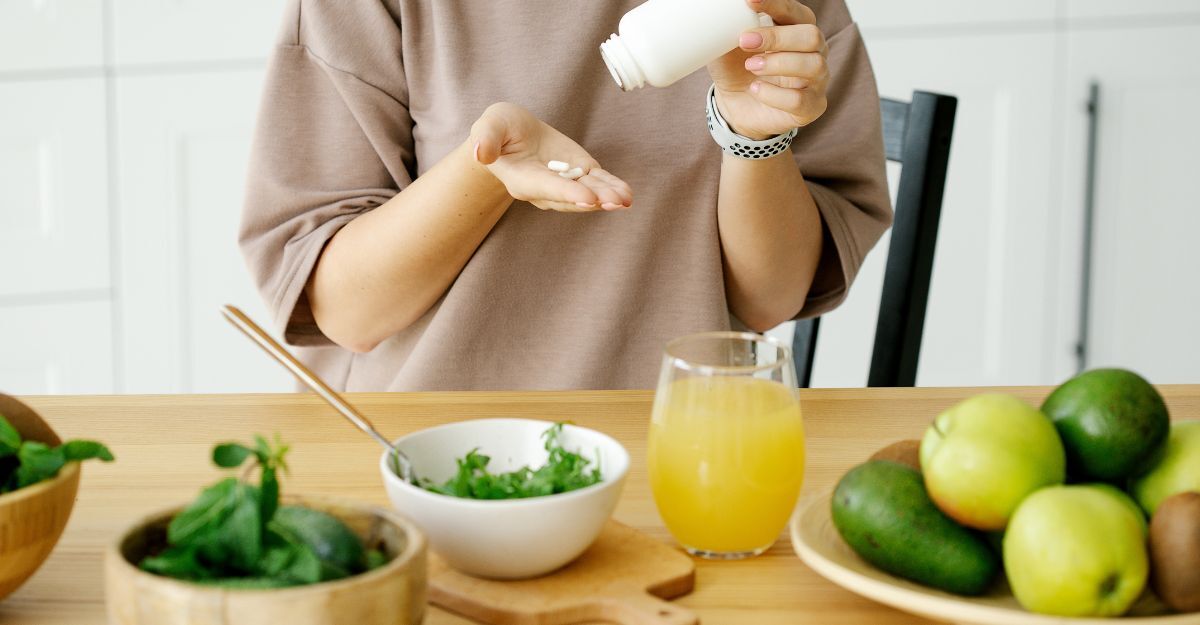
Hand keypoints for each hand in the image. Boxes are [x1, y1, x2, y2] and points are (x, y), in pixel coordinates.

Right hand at [471, 103, 632, 211]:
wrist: (512, 134)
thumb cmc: (498, 129)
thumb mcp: (489, 125)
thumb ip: (485, 138)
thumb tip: (480, 153)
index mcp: (522, 179)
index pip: (546, 187)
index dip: (566, 192)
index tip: (587, 197)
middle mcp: (545, 188)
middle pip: (571, 196)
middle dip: (593, 199)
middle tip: (614, 202)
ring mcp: (565, 183)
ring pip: (588, 193)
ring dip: (607, 197)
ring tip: (625, 200)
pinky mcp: (580, 174)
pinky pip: (597, 183)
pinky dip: (612, 188)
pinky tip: (626, 194)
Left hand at [707, 0, 829, 140]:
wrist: (736, 107)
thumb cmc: (736, 70)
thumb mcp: (726, 47)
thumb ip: (728, 29)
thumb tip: (718, 13)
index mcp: (796, 30)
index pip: (795, 12)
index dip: (776, 5)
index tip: (749, 2)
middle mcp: (813, 52)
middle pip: (812, 36)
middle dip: (777, 37)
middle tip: (745, 42)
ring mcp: (816, 80)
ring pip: (814, 65)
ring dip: (778, 63)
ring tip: (750, 66)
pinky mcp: (811, 107)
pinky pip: (800, 100)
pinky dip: (775, 94)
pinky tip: (755, 90)